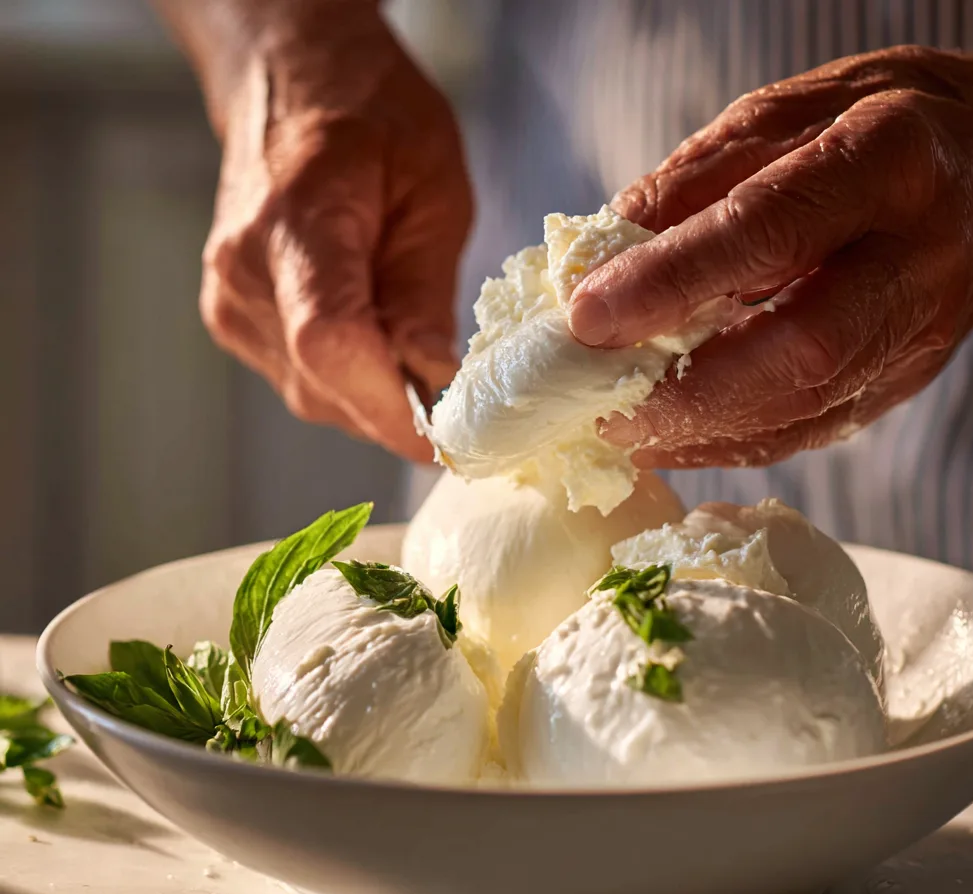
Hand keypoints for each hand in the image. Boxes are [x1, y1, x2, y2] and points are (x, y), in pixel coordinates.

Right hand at [181, 1, 471, 458]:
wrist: (292, 86)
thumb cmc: (371, 118)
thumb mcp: (432, 192)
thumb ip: (424, 292)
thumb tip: (434, 381)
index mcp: (295, 225)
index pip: (332, 343)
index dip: (390, 407)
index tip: (446, 441)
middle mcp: (243, 274)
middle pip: (325, 384)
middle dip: (397, 411)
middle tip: (457, 414)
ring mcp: (229, 302)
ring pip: (314, 395)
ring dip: (375, 399)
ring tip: (418, 365)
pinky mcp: (232, 320)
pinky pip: (303, 381)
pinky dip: (350, 383)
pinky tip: (379, 351)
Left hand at [569, 46, 972, 467]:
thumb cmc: (868, 128)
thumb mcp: (777, 118)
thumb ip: (689, 186)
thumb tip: (597, 264)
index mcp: (885, 162)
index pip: (771, 231)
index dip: (672, 282)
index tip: (586, 317)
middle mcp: (916, 258)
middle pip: (800, 350)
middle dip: (684, 391)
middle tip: (594, 406)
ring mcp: (918, 335)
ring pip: (803, 407)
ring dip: (696, 431)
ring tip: (613, 429)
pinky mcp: (902, 383)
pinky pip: (807, 431)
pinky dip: (726, 443)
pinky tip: (667, 438)